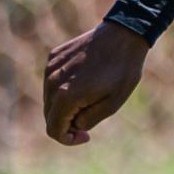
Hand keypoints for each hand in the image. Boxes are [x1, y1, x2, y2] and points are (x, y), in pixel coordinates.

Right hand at [42, 21, 150, 145]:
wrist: (123, 34)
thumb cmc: (122, 71)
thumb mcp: (113, 104)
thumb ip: (88, 121)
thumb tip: (73, 125)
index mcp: (65, 96)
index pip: (53, 130)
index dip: (67, 139)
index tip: (86, 135)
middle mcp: (52, 82)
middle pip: (49, 115)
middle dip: (67, 123)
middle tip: (90, 117)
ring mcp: (51, 67)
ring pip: (49, 98)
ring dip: (65, 105)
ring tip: (91, 96)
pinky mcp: (53, 56)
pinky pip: (52, 81)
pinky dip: (63, 88)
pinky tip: (85, 79)